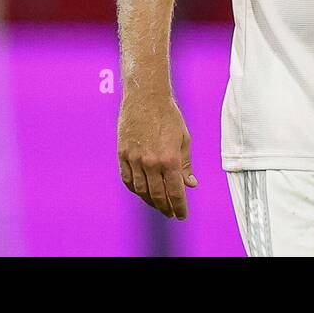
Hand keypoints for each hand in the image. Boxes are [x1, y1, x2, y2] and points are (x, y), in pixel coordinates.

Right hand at [117, 92, 198, 218]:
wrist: (145, 97)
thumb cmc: (168, 115)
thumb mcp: (184, 139)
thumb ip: (186, 164)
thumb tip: (190, 184)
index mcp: (170, 159)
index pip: (175, 193)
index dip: (179, 208)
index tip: (182, 215)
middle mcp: (151, 163)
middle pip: (158, 196)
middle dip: (166, 208)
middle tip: (170, 213)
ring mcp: (134, 159)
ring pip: (141, 191)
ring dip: (150, 202)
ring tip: (157, 205)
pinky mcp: (122, 154)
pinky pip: (127, 179)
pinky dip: (135, 189)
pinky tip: (141, 192)